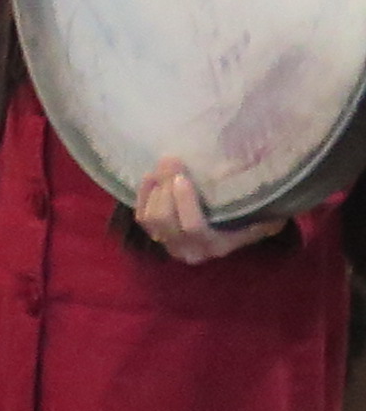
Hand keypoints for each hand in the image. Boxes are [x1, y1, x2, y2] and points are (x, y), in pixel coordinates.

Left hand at [135, 158, 281, 264]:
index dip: (185, 203)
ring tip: (163, 165)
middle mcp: (190, 250)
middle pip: (166, 221)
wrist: (236, 233)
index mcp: (217, 245)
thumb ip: (264, 207)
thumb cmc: (253, 219)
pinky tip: (150, 176)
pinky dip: (143, 195)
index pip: (194, 227)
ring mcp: (170, 245)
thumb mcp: (265, 216)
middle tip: (171, 160)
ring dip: (154, 189)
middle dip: (165, 187)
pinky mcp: (156, 237)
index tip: (182, 178)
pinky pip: (141, 217)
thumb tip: (268, 182)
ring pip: (151, 219)